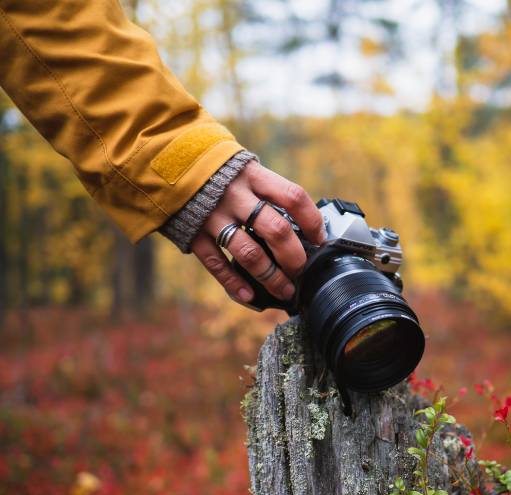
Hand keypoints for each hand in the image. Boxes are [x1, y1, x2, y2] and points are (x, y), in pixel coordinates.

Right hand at [189, 162, 324, 303]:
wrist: (163, 157)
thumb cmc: (215, 168)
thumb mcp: (243, 167)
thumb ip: (267, 190)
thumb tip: (299, 220)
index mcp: (253, 175)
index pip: (293, 197)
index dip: (312, 221)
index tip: (320, 239)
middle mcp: (235, 195)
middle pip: (276, 230)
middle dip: (294, 256)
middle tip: (301, 270)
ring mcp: (213, 215)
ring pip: (249, 252)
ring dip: (270, 276)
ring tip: (284, 290)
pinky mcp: (193, 231)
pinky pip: (216, 263)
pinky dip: (234, 282)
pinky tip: (249, 295)